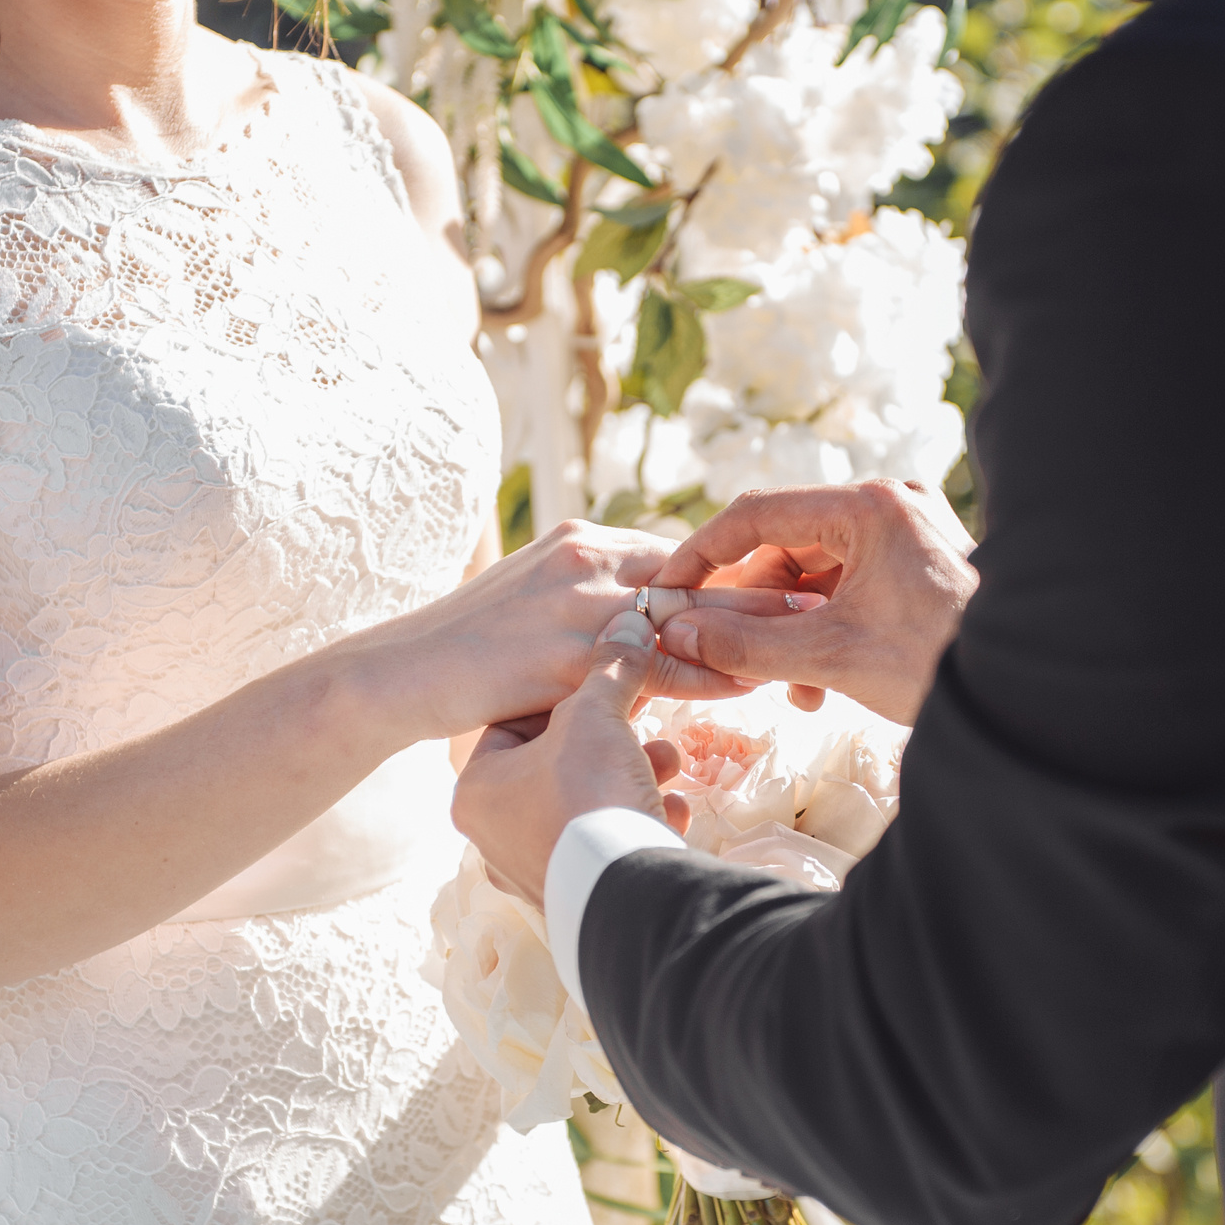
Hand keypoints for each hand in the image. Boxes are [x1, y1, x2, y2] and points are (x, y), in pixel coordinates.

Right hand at [355, 520, 796, 740]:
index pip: (677, 550)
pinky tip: (744, 685)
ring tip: (804, 642)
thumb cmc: (472, 649)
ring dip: (746, 629)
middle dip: (761, 587)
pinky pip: (652, 662)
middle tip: (823, 600)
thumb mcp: (538, 603)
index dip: (733, 571)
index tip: (787, 584)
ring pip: (684, 612)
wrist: (401, 672)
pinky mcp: (565, 650)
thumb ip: (594, 600)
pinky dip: (704, 673)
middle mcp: (587, 558)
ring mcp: (575, 601)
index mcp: (584, 539)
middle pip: (695, 569)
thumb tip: (647, 619)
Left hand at [454, 613, 693, 902]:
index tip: (604, 685)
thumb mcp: (598, 714)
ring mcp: (533, 873)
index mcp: (475, 792)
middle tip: (643, 726)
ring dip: (630, 778)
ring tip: (670, 763)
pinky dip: (637, 823)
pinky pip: (606, 847)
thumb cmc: (589, 795)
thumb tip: (633, 621)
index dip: (565, 697)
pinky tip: (671, 811)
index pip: (514, 723)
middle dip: (609, 742)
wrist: (627, 892)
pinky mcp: (576, 897)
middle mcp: (493, 838)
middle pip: (555, 766)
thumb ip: (612, 667)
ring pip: (584, 806)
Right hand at [645, 481, 977, 724]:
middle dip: (756, 609)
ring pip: (818, 575)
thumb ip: (747, 646)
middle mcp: (890, 507)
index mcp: (869, 507)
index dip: (702, 554)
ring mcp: (910, 534)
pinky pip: (851, 588)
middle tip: (726, 653)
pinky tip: (822, 684)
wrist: (1031, 694)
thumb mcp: (832, 658)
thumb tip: (679, 634)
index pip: (758, 514)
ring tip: (792, 688)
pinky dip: (826, 629)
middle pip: (787, 546)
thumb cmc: (942, 664)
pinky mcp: (922, 566)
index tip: (668, 590)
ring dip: (791, 630)